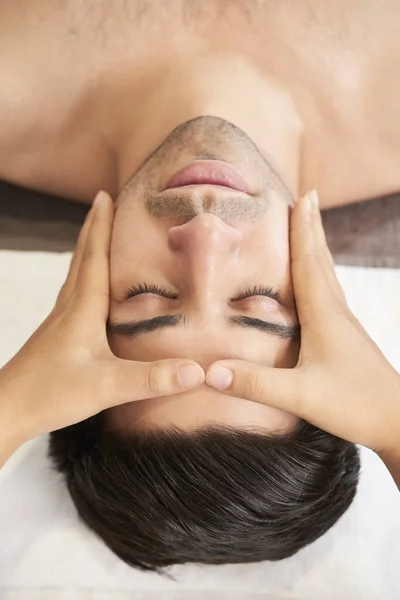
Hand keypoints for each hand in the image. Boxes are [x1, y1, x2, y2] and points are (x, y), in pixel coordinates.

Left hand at [0, 192, 203, 458]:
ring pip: (75, 274)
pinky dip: (83, 276)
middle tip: (105, 200)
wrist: (6, 411)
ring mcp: (59, 321)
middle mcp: (69, 307)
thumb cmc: (51, 394)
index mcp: (82, 308)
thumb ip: (153, 378)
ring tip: (100, 233)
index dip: (102, 224)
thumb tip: (197, 369)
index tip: (107, 194)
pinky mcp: (56, 336)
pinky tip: (90, 289)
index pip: (95, 255)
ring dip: (88, 249)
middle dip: (95, 226)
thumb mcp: (108, 386)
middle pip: (82, 257)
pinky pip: (73, 294)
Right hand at [206, 191, 399, 455]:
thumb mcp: (300, 397)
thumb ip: (256, 384)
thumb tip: (210, 371)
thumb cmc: (354, 405)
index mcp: (324, 315)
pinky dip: (321, 273)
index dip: (303, 230)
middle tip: (306, 197)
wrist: (398, 422)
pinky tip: (316, 282)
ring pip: (328, 275)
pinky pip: (330, 292)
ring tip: (310, 227)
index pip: (309, 262)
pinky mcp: (347, 336)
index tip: (302, 197)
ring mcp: (345, 324)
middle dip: (312, 228)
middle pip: (321, 260)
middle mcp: (336, 312)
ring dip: (318, 247)